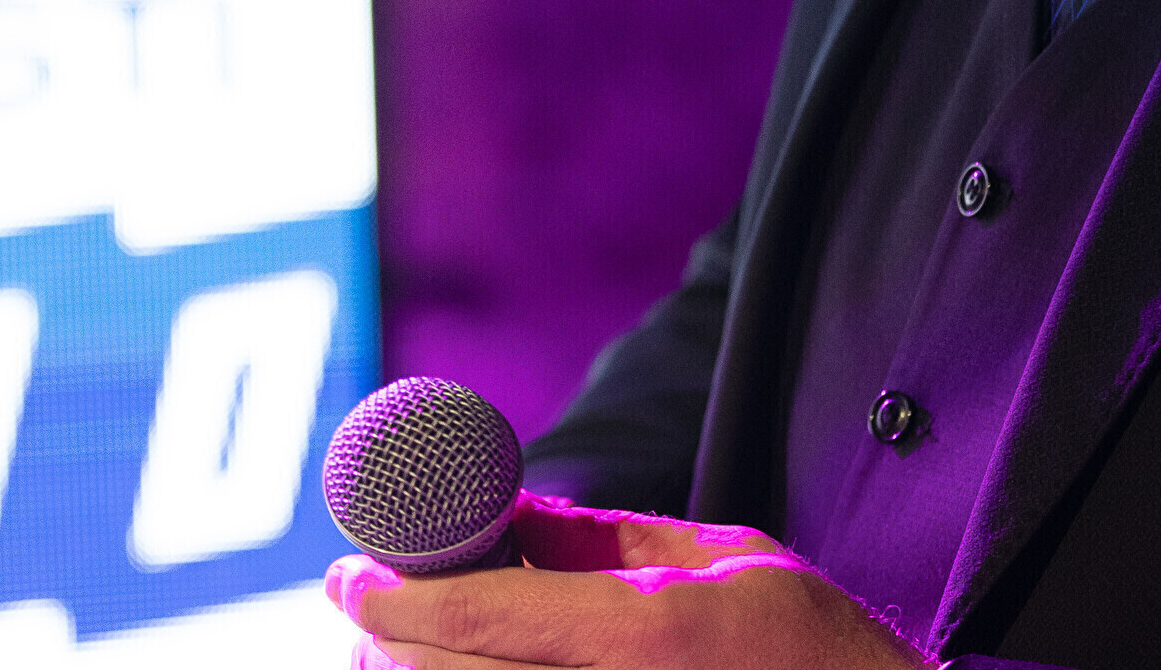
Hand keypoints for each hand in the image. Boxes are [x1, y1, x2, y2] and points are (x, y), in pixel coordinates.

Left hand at [326, 492, 931, 669]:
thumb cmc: (814, 651)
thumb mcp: (728, 560)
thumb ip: (607, 540)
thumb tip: (511, 509)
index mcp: (643, 638)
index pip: (479, 613)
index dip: (394, 588)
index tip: (346, 571)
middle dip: (387, 634)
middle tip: (365, 599)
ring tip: (408, 641)